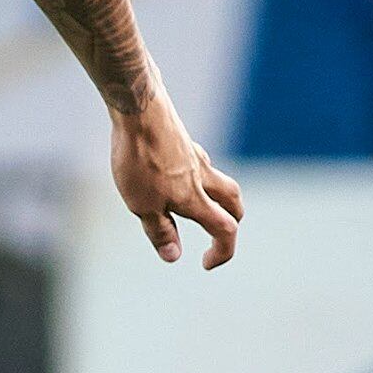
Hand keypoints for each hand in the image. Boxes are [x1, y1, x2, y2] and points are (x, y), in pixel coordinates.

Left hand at [114, 98, 242, 268]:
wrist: (139, 109)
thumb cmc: (139, 159)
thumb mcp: (142, 205)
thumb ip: (160, 230)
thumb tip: (174, 256)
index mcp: (195, 198)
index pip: (224, 230)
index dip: (222, 252)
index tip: (206, 264)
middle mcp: (202, 177)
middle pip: (233, 202)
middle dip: (231, 222)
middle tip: (216, 234)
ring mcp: (194, 156)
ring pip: (219, 180)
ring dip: (218, 198)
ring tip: (196, 205)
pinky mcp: (181, 140)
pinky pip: (198, 163)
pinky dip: (196, 176)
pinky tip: (173, 174)